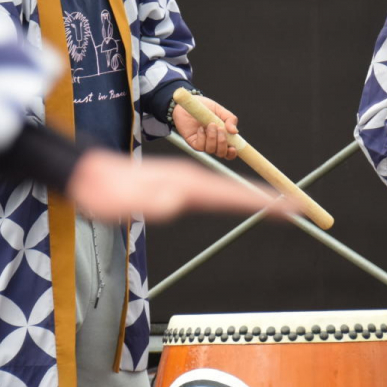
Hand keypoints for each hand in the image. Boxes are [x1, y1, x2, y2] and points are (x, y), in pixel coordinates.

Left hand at [66, 149, 277, 222]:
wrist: (90, 178)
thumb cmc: (106, 193)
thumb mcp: (124, 202)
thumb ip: (148, 202)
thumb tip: (176, 202)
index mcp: (184, 184)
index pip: (231, 194)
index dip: (261, 201)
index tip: (288, 206)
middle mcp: (189, 180)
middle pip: (235, 191)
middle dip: (266, 199)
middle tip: (295, 208)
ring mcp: (183, 182)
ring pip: (225, 191)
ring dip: (252, 197)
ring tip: (279, 204)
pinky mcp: (177, 187)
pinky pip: (213, 194)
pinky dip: (235, 197)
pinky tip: (241, 202)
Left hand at [172, 97, 239, 159]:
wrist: (188, 104)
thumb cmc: (205, 107)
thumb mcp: (220, 110)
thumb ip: (230, 119)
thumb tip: (235, 132)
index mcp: (223, 137)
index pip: (229, 152)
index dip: (232, 153)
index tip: (233, 148)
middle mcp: (214, 143)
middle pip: (222, 153)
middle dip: (222, 142)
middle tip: (220, 128)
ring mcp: (203, 144)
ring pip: (211, 150)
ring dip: (213, 138)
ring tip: (210, 124)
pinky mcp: (194, 143)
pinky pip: (200, 146)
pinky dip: (202, 137)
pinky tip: (200, 128)